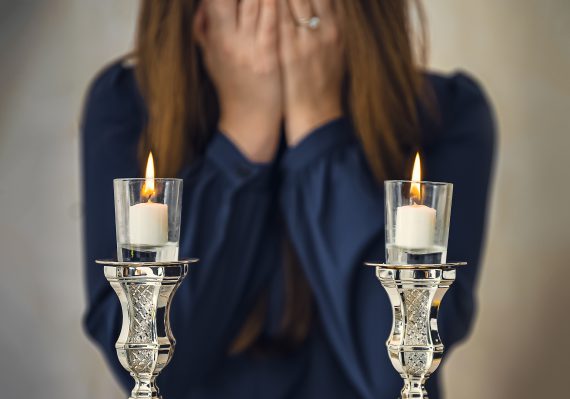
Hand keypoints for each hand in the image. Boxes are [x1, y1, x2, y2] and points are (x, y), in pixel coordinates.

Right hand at [195, 0, 281, 162]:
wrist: (250, 120)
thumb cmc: (233, 87)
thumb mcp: (211, 59)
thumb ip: (204, 31)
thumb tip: (201, 7)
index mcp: (215, 36)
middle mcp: (229, 38)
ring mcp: (249, 47)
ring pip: (254, 1)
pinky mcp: (268, 56)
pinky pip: (271, 20)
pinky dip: (274, 1)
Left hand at [279, 0, 343, 145]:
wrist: (317, 116)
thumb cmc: (323, 85)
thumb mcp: (336, 52)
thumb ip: (330, 25)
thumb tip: (325, 7)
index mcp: (338, 28)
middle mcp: (325, 30)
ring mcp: (308, 41)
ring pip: (294, 0)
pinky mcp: (289, 54)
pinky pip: (278, 19)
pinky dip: (269, 4)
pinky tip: (261, 0)